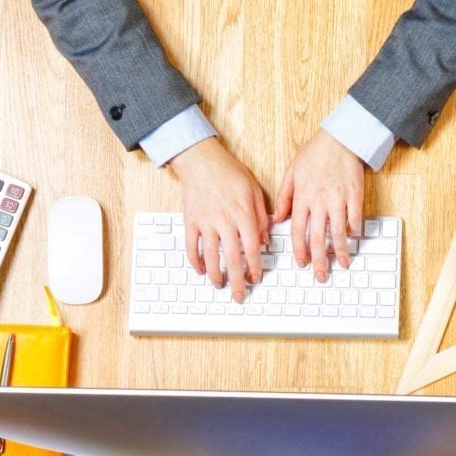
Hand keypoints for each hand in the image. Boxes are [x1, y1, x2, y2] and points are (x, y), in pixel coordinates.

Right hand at [168, 136, 269, 301]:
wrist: (201, 160)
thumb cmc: (230, 174)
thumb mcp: (255, 192)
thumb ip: (262, 217)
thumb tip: (264, 241)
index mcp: (243, 215)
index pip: (251, 249)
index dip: (254, 267)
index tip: (255, 279)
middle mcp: (224, 221)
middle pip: (232, 258)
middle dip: (237, 280)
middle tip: (239, 295)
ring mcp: (205, 222)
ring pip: (211, 255)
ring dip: (215, 274)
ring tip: (219, 285)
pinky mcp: (190, 220)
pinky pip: (191, 245)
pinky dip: (194, 260)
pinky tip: (200, 270)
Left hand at [275, 128, 366, 283]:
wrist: (339, 139)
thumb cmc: (314, 154)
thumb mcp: (291, 173)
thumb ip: (284, 197)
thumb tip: (279, 219)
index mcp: (303, 197)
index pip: (298, 231)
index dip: (300, 250)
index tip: (302, 263)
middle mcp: (320, 201)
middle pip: (318, 238)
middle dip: (319, 260)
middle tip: (321, 275)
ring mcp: (339, 199)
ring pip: (338, 233)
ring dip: (340, 251)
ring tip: (343, 264)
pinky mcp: (355, 196)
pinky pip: (355, 219)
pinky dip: (353, 230)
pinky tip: (351, 237)